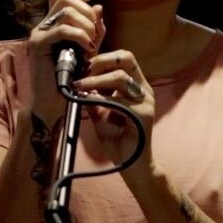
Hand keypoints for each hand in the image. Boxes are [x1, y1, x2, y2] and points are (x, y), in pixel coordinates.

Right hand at [27, 0, 104, 120]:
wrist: (54, 103)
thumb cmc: (71, 79)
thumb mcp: (88, 50)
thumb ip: (94, 29)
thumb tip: (98, 6)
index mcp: (54, 24)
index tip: (91, 1)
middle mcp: (44, 25)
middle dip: (87, 13)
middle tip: (94, 34)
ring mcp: (39, 34)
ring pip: (67, 12)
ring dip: (86, 26)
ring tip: (91, 45)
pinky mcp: (39, 45)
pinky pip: (63, 30)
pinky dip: (80, 36)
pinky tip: (87, 49)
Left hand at [72, 49, 154, 180]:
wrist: (131, 165)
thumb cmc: (117, 139)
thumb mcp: (100, 112)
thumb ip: (94, 96)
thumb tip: (77, 81)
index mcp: (136, 86)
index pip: (123, 58)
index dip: (102, 58)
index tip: (83, 66)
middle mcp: (144, 89)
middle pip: (126, 58)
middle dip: (101, 62)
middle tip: (82, 71)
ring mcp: (146, 101)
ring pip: (120, 78)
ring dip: (96, 80)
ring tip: (79, 86)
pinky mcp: (143, 114)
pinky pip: (118, 101)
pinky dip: (100, 99)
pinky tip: (87, 101)